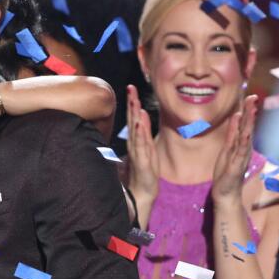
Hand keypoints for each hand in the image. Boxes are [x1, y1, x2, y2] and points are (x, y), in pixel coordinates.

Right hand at [124, 85, 159, 213]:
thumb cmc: (144, 169)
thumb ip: (144, 130)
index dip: (132, 102)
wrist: (142, 191)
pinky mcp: (142, 160)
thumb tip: (141, 112)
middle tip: (131, 88)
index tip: (132, 87)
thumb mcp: (147, 146)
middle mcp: (133, 142)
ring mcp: (137, 151)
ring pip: (135, 130)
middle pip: (132, 119)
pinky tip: (139, 124)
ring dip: (134, 115)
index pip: (133, 117)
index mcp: (135, 139)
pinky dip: (140, 133)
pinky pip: (141, 145)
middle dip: (132, 103)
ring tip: (135, 101)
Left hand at [211, 95, 258, 207]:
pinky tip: (246, 133)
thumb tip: (235, 115)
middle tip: (253, 97)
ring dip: (249, 123)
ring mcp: (242, 156)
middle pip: (248, 127)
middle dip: (250, 112)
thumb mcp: (227, 147)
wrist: (226, 192)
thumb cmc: (227, 170)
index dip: (248, 110)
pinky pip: (241, 151)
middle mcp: (245, 148)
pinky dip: (244, 141)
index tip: (251, 96)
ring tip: (252, 110)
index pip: (246, 124)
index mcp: (242, 143)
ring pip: (246, 136)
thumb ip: (232, 133)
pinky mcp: (237, 165)